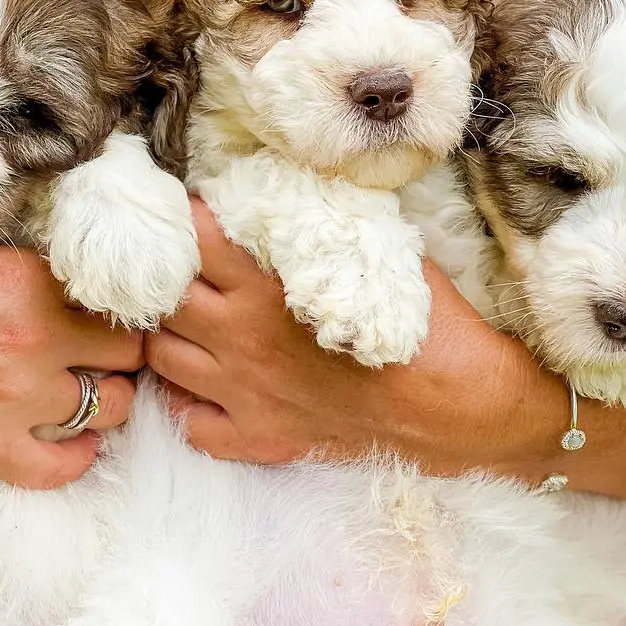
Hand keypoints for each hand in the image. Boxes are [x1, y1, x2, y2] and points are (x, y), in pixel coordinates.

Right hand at [0, 242, 142, 488]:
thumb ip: (13, 258)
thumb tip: (62, 253)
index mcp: (23, 279)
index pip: (111, 294)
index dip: (114, 300)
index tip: (105, 305)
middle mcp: (30, 340)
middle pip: (126, 351)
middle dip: (120, 348)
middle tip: (103, 347)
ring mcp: (12, 401)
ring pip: (110, 407)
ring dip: (107, 397)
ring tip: (89, 386)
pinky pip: (65, 466)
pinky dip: (79, 454)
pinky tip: (72, 436)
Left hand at [146, 201, 625, 501]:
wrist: (461, 407)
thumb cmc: (429, 322)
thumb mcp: (380, 249)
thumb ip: (326, 222)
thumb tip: (298, 187)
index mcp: (265, 285)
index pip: (190, 236)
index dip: (186, 219)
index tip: (197, 212)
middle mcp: (241, 338)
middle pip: (163, 298)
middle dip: (166, 276)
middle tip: (183, 267)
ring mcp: (244, 393)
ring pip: (163, 359)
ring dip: (170, 334)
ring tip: (191, 320)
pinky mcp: (258, 437)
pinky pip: (191, 425)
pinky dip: (188, 404)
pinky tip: (207, 385)